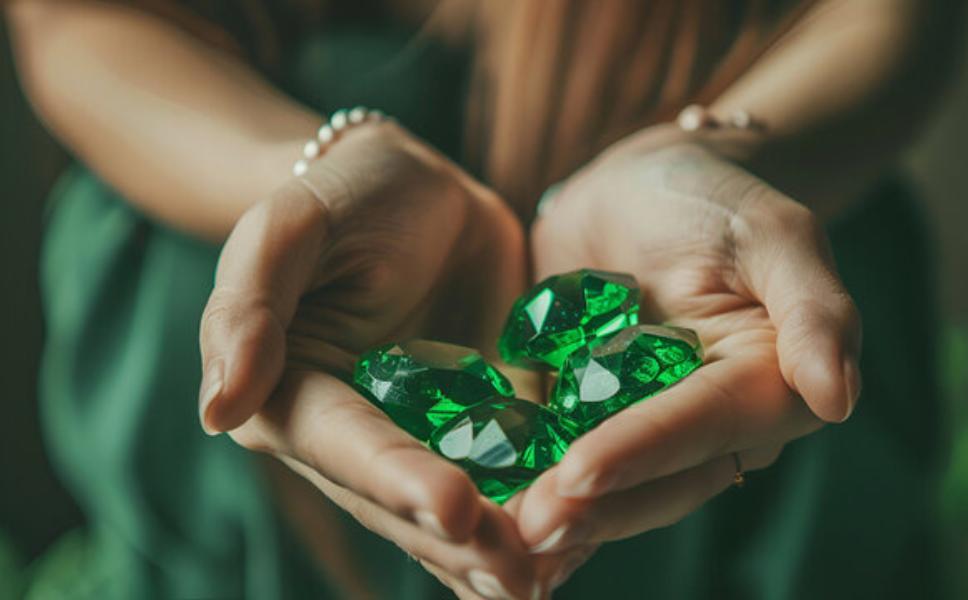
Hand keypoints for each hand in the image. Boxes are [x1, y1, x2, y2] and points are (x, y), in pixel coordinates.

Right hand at [198, 121, 544, 598]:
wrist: (412, 188)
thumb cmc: (342, 197)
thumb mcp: (287, 230)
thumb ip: (247, 310)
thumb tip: (218, 410)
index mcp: (295, 401)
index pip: (347, 448)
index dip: (399, 481)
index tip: (458, 509)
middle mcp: (355, 438)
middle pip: (404, 502)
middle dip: (463, 542)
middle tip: (527, 573)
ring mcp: (420, 439)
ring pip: (455, 513)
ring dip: (501, 553)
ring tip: (552, 579)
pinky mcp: (476, 426)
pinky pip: (502, 481)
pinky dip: (533, 516)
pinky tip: (575, 548)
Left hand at [510, 128, 861, 585]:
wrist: (645, 184)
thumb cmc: (715, 196)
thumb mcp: (774, 232)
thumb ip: (814, 309)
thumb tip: (837, 399)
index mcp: (764, 387)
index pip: (704, 426)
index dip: (645, 451)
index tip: (580, 472)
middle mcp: (705, 424)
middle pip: (655, 480)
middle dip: (592, 506)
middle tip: (527, 528)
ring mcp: (641, 426)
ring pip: (608, 487)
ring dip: (557, 514)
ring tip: (496, 536)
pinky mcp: (585, 416)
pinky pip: (558, 458)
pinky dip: (526, 486)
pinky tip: (480, 513)